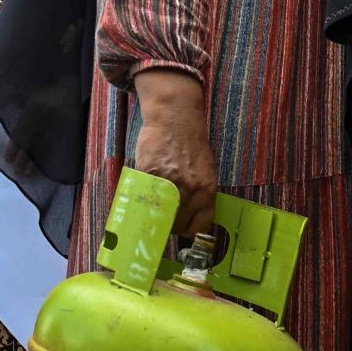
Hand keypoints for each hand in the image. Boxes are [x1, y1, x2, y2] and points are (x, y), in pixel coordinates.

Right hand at [131, 68, 216, 245]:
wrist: (176, 118)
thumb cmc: (190, 143)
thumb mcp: (204, 170)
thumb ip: (199, 193)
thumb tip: (190, 216)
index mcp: (207, 189)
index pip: (199, 226)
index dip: (188, 232)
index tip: (181, 230)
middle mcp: (191, 189)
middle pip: (179, 224)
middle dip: (170, 226)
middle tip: (163, 221)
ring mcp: (170, 183)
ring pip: (162, 215)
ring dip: (156, 216)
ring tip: (152, 211)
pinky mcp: (151, 174)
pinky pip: (146, 198)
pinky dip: (144, 201)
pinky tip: (144, 197)